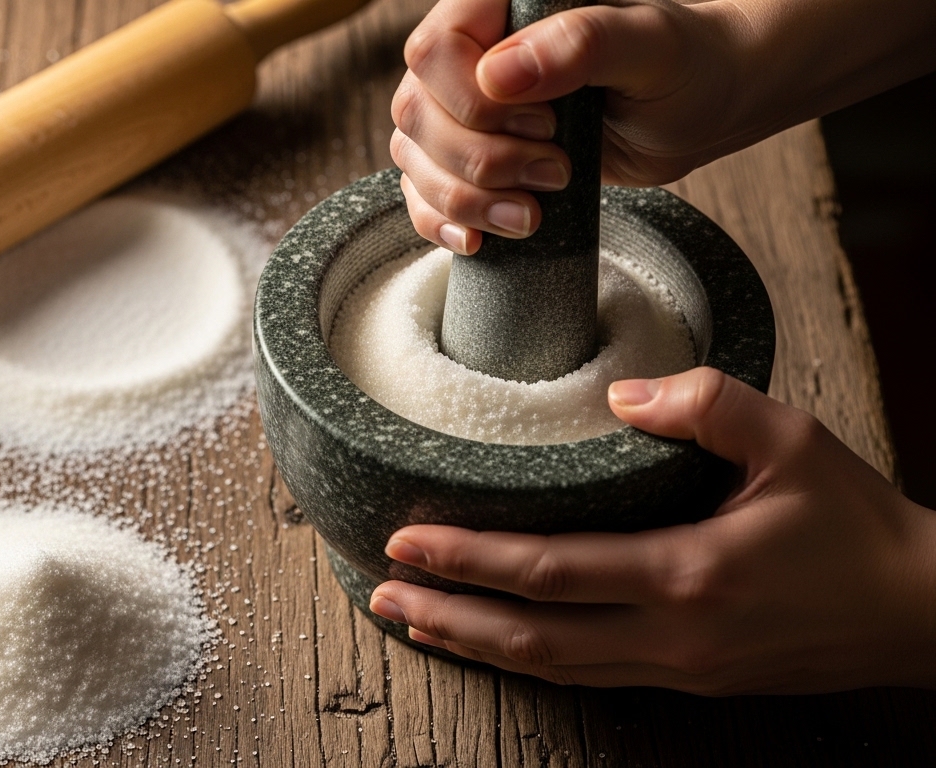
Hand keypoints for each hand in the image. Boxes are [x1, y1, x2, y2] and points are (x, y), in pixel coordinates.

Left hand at [368, 367, 935, 694]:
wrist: (917, 612)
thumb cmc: (854, 524)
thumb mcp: (792, 439)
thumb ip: (705, 404)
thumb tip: (621, 395)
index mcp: (688, 573)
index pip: (548, 572)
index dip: (469, 559)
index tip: (406, 540)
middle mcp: (670, 635)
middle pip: (529, 636)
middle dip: (447, 613)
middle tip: (381, 589)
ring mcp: (676, 669)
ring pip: (551, 668)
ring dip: (475, 644)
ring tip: (413, 620)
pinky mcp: (686, 680)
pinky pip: (586, 675)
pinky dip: (527, 661)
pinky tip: (494, 645)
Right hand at [392, 0, 746, 252]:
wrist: (703, 106)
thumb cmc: (685, 62)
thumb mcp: (649, 46)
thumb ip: (580, 45)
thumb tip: (498, 76)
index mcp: (500, 8)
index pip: (434, 52)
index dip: (474, 102)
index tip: (547, 124)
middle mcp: (470, 54)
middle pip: (416, 112)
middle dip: (479, 161)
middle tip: (556, 173)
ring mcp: (465, 108)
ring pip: (414, 157)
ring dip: (465, 199)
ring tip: (531, 215)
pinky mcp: (473, 155)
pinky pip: (422, 191)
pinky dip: (441, 220)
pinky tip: (478, 240)